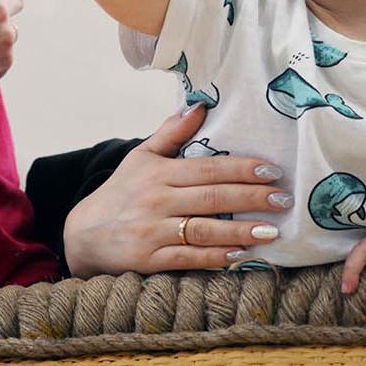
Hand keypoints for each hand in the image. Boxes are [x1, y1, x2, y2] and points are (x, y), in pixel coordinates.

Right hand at [62, 103, 290, 275]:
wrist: (81, 235)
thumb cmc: (119, 193)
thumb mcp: (140, 157)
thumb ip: (171, 132)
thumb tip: (201, 105)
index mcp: (159, 172)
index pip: (207, 168)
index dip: (241, 169)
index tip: (271, 170)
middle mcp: (156, 200)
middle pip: (211, 197)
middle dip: (251, 198)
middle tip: (284, 199)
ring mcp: (152, 231)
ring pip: (203, 229)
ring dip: (240, 230)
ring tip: (271, 230)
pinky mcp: (148, 260)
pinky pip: (188, 258)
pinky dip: (215, 257)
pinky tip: (241, 255)